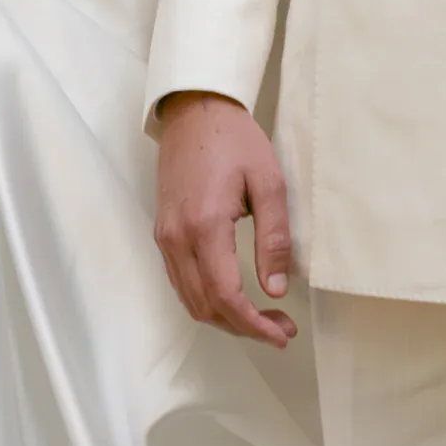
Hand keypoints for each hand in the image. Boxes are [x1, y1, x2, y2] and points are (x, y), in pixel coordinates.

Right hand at [155, 92, 296, 347]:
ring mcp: (165, 237)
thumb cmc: (234, 139)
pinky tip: (234, 297)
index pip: (226, 296)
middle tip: (281, 328)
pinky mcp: (162, 232)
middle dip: (244, 327)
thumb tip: (275, 289)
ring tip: (263, 317)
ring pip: (190, 300)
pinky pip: (181, 282)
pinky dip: (207, 301)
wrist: (194, 111)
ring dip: (225, 318)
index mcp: (205, 225)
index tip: (283, 334)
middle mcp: (177, 237)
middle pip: (206, 307)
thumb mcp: (269, 181)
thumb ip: (274, 238)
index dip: (254, 324)